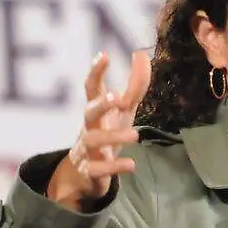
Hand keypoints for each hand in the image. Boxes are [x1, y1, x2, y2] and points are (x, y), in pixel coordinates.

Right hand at [47, 50, 151, 209]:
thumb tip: (141, 54)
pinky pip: (98, 169)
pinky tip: (132, 165)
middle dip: (101, 105)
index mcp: (96, 111)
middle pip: (89, 113)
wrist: (86, 174)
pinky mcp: (90, 171)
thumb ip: (134, 86)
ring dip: (113, 137)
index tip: (104, 56)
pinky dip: (114, 167)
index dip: (96, 72)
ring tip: (136, 135)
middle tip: (117, 99)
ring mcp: (87, 149)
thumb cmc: (107, 132)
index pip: (91, 89)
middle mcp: (89, 127)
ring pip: (93, 141)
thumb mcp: (123, 110)